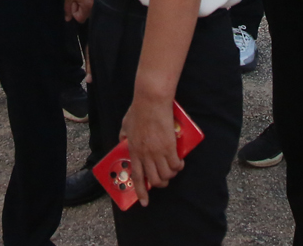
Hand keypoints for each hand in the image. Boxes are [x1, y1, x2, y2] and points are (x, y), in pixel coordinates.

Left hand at [65, 0, 96, 22]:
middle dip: (81, 6)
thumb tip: (68, 19)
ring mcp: (103, 1)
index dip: (74, 10)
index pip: (80, 18)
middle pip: (87, 14)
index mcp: (89, 7)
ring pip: (92, 8)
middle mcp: (98, 7)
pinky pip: (97, 2)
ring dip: (86, 2)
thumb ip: (67, 7)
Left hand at [121, 92, 182, 206]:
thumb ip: (124, 135)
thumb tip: (123, 140)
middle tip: (163, 180)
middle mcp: (145, 155)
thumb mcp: (125, 125)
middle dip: (160, 184)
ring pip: (166, 175)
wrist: (151, 101)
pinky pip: (175, 165)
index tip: (145, 202)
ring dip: (171, 176)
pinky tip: (180, 163)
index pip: (137, 177)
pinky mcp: (169, 147)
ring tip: (173, 170)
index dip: (141, 192)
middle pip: (154, 180)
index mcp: (134, 151)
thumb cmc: (138, 110)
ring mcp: (157, 152)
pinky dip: (178, 167)